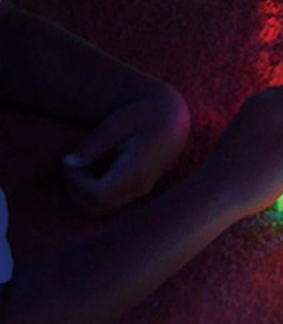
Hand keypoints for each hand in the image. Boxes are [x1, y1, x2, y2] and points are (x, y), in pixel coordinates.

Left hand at [62, 85, 189, 216]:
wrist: (173, 118)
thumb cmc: (145, 115)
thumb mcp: (117, 122)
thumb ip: (93, 144)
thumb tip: (68, 163)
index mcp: (136, 171)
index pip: (98, 193)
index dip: (77, 182)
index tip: (69, 161)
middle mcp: (139, 186)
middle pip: (97, 206)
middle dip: (76, 189)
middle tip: (71, 164)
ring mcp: (140, 190)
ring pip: (102, 208)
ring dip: (83, 194)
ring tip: (81, 167)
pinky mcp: (138, 189)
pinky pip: (110, 202)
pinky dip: (93, 193)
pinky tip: (92, 170)